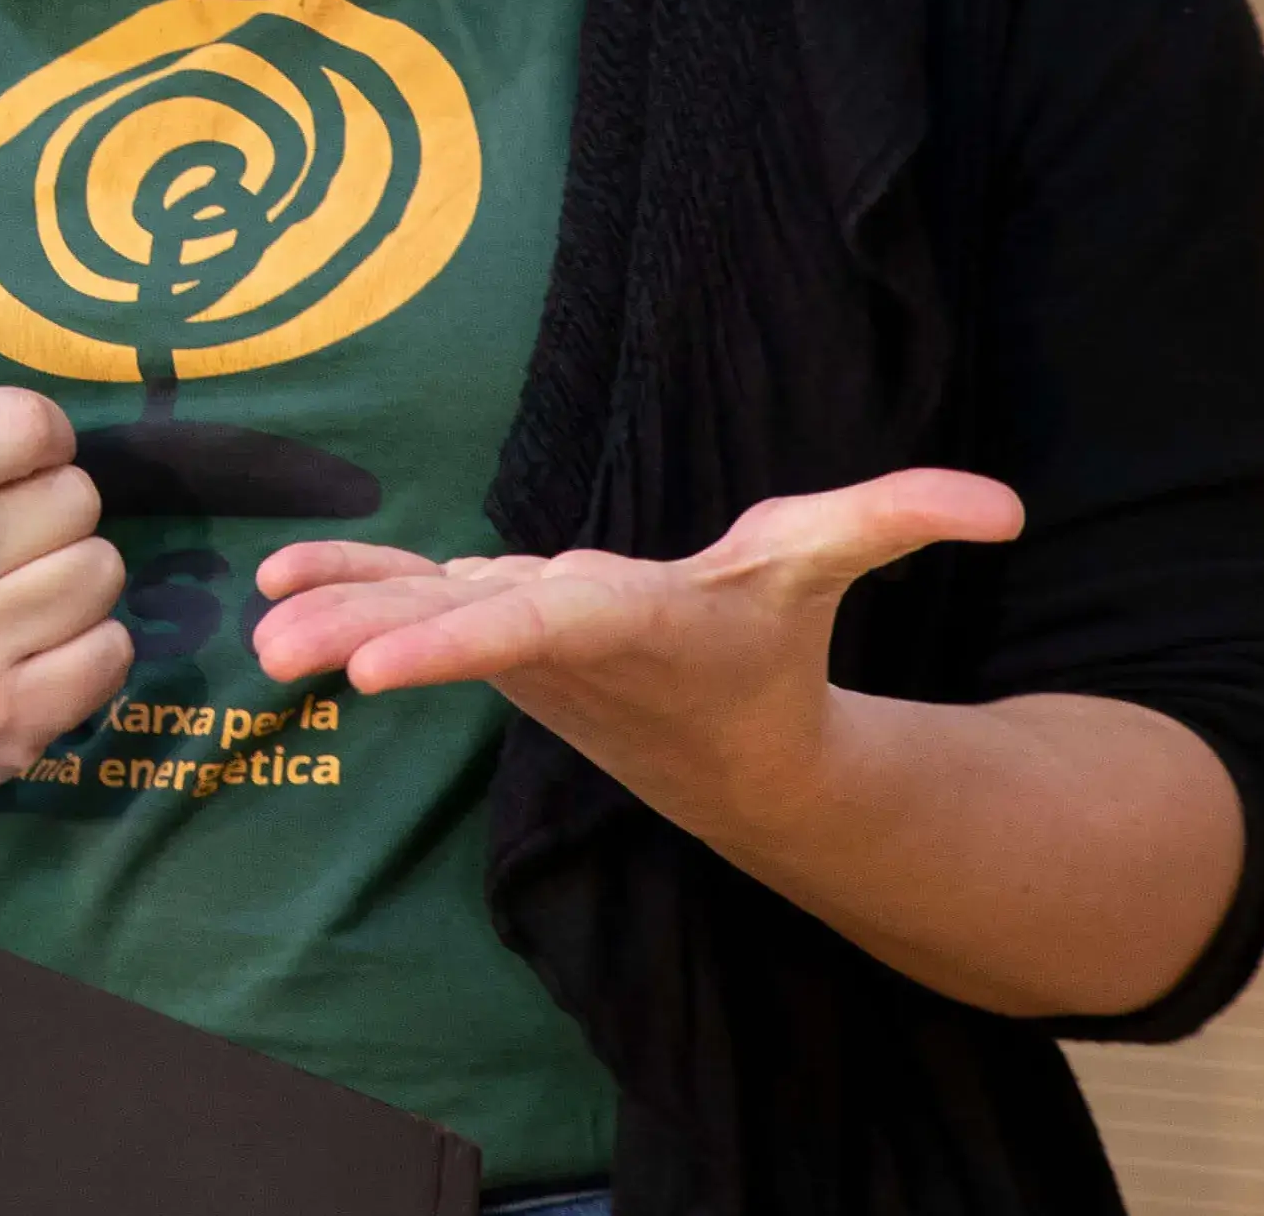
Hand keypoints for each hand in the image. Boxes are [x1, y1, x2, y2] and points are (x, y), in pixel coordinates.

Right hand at [0, 268, 131, 797]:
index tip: (10, 473)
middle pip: (76, 500)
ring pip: (103, 572)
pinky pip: (113, 650)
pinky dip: (93, 652)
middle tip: (11, 549)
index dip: (41, 442)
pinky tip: (42, 655)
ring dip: (82, 584)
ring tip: (27, 602)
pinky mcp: (6, 720)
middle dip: (61, 519)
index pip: (29, 424)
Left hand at [248, 469, 1023, 822]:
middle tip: (280, 650)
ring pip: (417, 619)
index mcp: (625, 620)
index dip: (447, 639)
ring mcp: (516, 642)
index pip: (531, 628)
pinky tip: (276, 579)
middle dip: (369, 635)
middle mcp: (555, 638)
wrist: (738, 758)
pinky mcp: (494, 632)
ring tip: (258, 626)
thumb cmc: (773, 647)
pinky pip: (411, 605)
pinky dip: (349, 588)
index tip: (369, 667)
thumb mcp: (829, 567)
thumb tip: (1005, 505)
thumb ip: (902, 519)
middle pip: (453, 633)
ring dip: (337, 615)